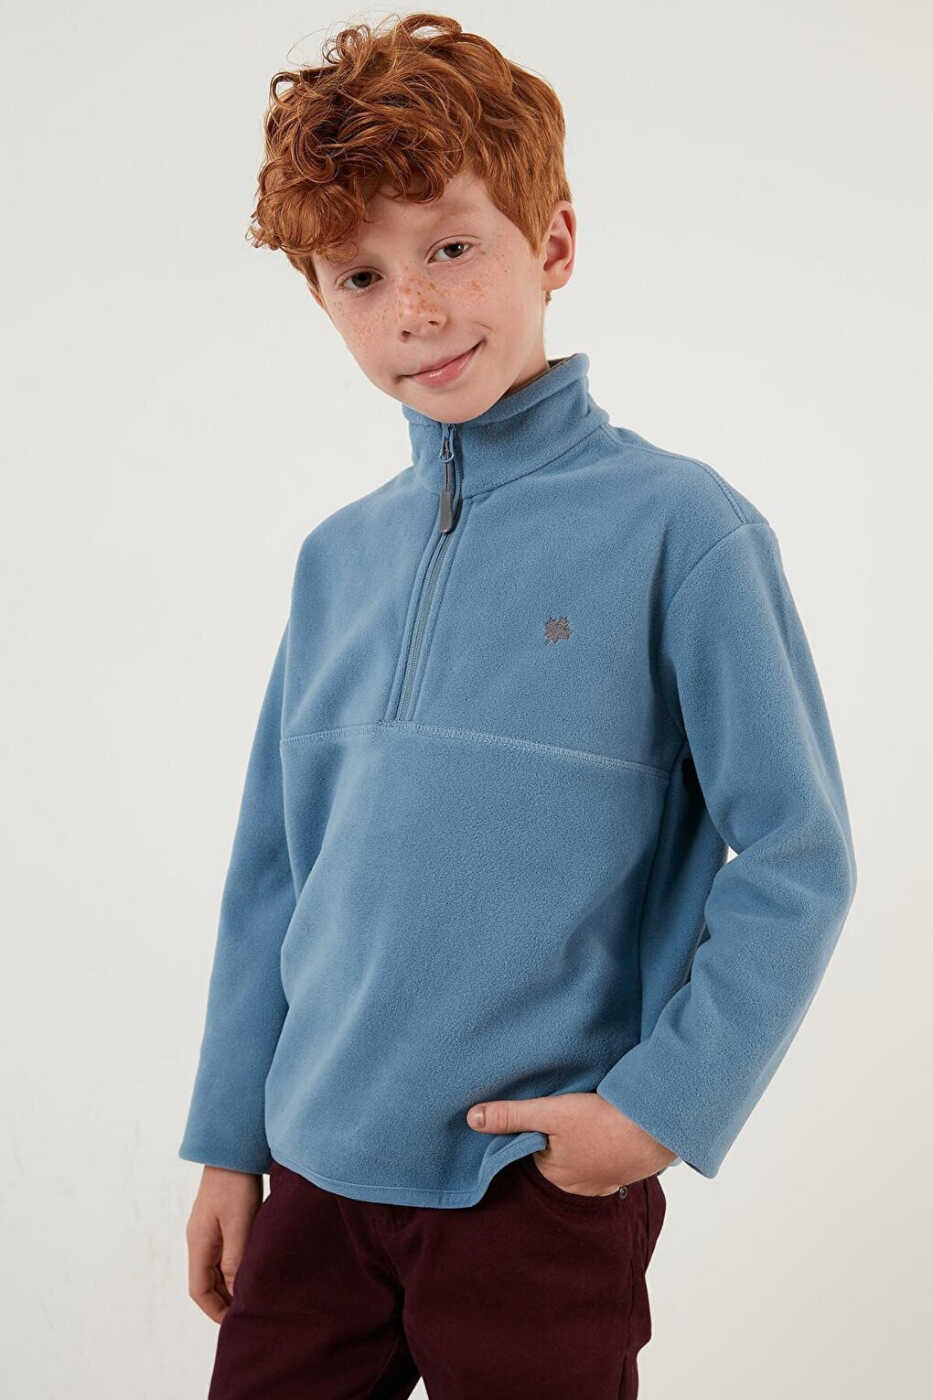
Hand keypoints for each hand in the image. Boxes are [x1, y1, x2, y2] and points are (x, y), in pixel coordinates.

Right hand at [186, 1165, 262, 1320]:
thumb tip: (236, 1292)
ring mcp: (207, 1228)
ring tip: (254, 1293)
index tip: (235, 1321)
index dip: (215, 1310)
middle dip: (223, 1300)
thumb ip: (236, 1259)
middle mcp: (199, 1238)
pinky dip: (235, 1265)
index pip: (198, 1290)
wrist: (233, 1148)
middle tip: (248, 1312)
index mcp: (199, 1243)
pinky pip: (223, 1252)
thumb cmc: (235, 1185)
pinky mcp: (219, 1218)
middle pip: (206, 1281)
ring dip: (230, 1283)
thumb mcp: (239, 1224)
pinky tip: (253, 1266)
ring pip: (215, 1267)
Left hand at [466, 1091, 676, 1194]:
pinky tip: (600, 1131)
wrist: (658, 1128)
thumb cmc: (603, 1122)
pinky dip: (597, 1148)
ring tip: (575, 1122)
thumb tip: (472, 1118)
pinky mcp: (624, 1169)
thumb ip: (512, 1116)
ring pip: (577, 1162)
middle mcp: (577, 1187)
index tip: (524, 1119)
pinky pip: (602, 1160)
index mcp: (553, 1177)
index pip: (526, 1156)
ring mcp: (603, 1182)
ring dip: (575, 1146)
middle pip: (552, 1161)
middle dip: (549, 1143)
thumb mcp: (551, 1113)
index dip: (522, 1137)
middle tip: (551, 1115)